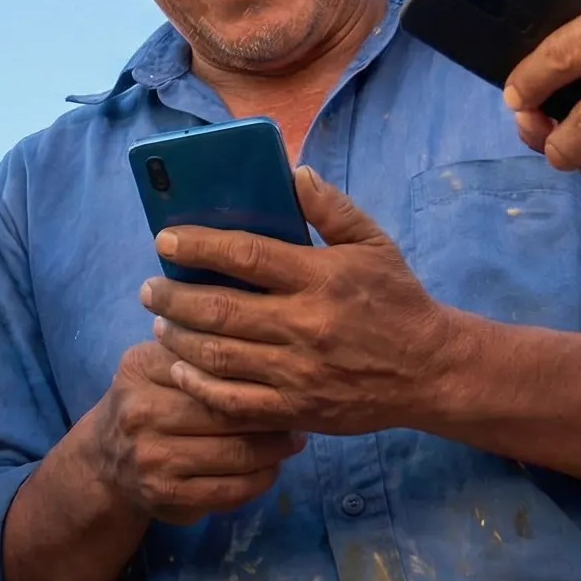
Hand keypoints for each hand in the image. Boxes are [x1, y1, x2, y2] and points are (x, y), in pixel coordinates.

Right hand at [82, 338, 303, 524]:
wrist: (105, 461)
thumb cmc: (147, 399)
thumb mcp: (155, 362)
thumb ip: (195, 346)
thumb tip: (262, 333)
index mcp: (141, 367)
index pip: (208, 363)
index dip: (252, 367)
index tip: (285, 367)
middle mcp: (142, 412)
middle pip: (225, 409)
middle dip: (270, 410)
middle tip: (301, 406)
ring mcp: (153, 459)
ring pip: (234, 453)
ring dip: (274, 448)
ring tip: (295, 438)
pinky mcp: (167, 498)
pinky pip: (230, 490)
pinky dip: (260, 480)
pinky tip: (273, 467)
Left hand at [143, 170, 461, 437]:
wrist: (431, 371)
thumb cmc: (396, 300)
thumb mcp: (372, 242)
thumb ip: (330, 207)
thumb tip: (291, 170)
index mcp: (319, 278)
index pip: (245, 255)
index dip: (198, 245)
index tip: (164, 239)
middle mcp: (305, 325)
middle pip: (220, 310)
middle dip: (173, 296)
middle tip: (149, 286)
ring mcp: (298, 372)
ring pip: (220, 357)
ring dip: (179, 339)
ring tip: (160, 322)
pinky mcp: (298, 409)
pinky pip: (236, 403)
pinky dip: (200, 387)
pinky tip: (181, 371)